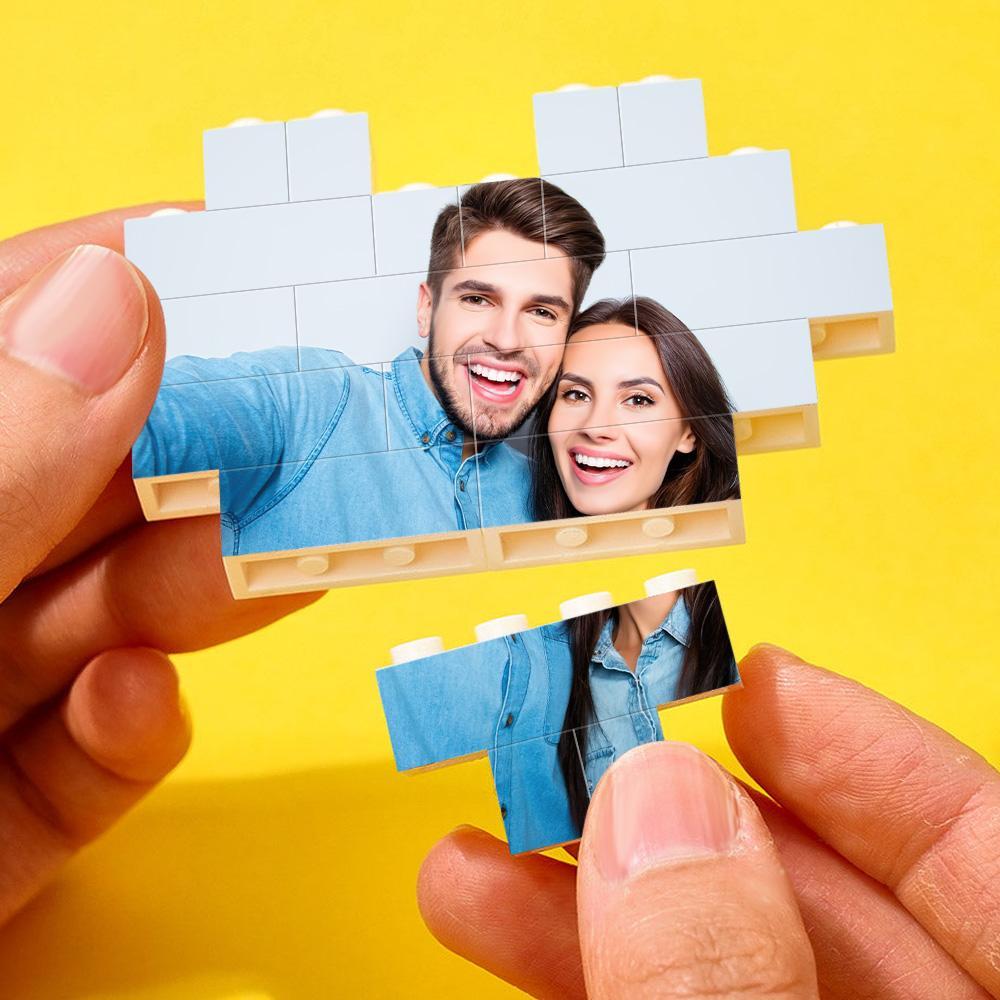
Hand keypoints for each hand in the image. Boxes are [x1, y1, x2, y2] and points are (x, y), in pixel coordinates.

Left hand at [0, 208, 319, 923]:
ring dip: (196, 589)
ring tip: (284, 560)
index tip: (236, 258)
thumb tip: (117, 301)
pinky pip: (74, 764)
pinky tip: (140, 706)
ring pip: (96, 619)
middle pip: (70, 486)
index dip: (105, 287)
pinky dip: (125, 737)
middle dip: (200, 457)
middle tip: (317, 430)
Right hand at [417, 645, 998, 998]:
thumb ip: (732, 982)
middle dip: (688, 824)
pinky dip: (590, 980)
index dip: (875, 758)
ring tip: (483, 854)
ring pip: (734, 968)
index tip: (762, 681)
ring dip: (599, 904)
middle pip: (831, 906)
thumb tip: (658, 806)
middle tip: (584, 760)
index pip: (987, 853)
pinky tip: (502, 927)